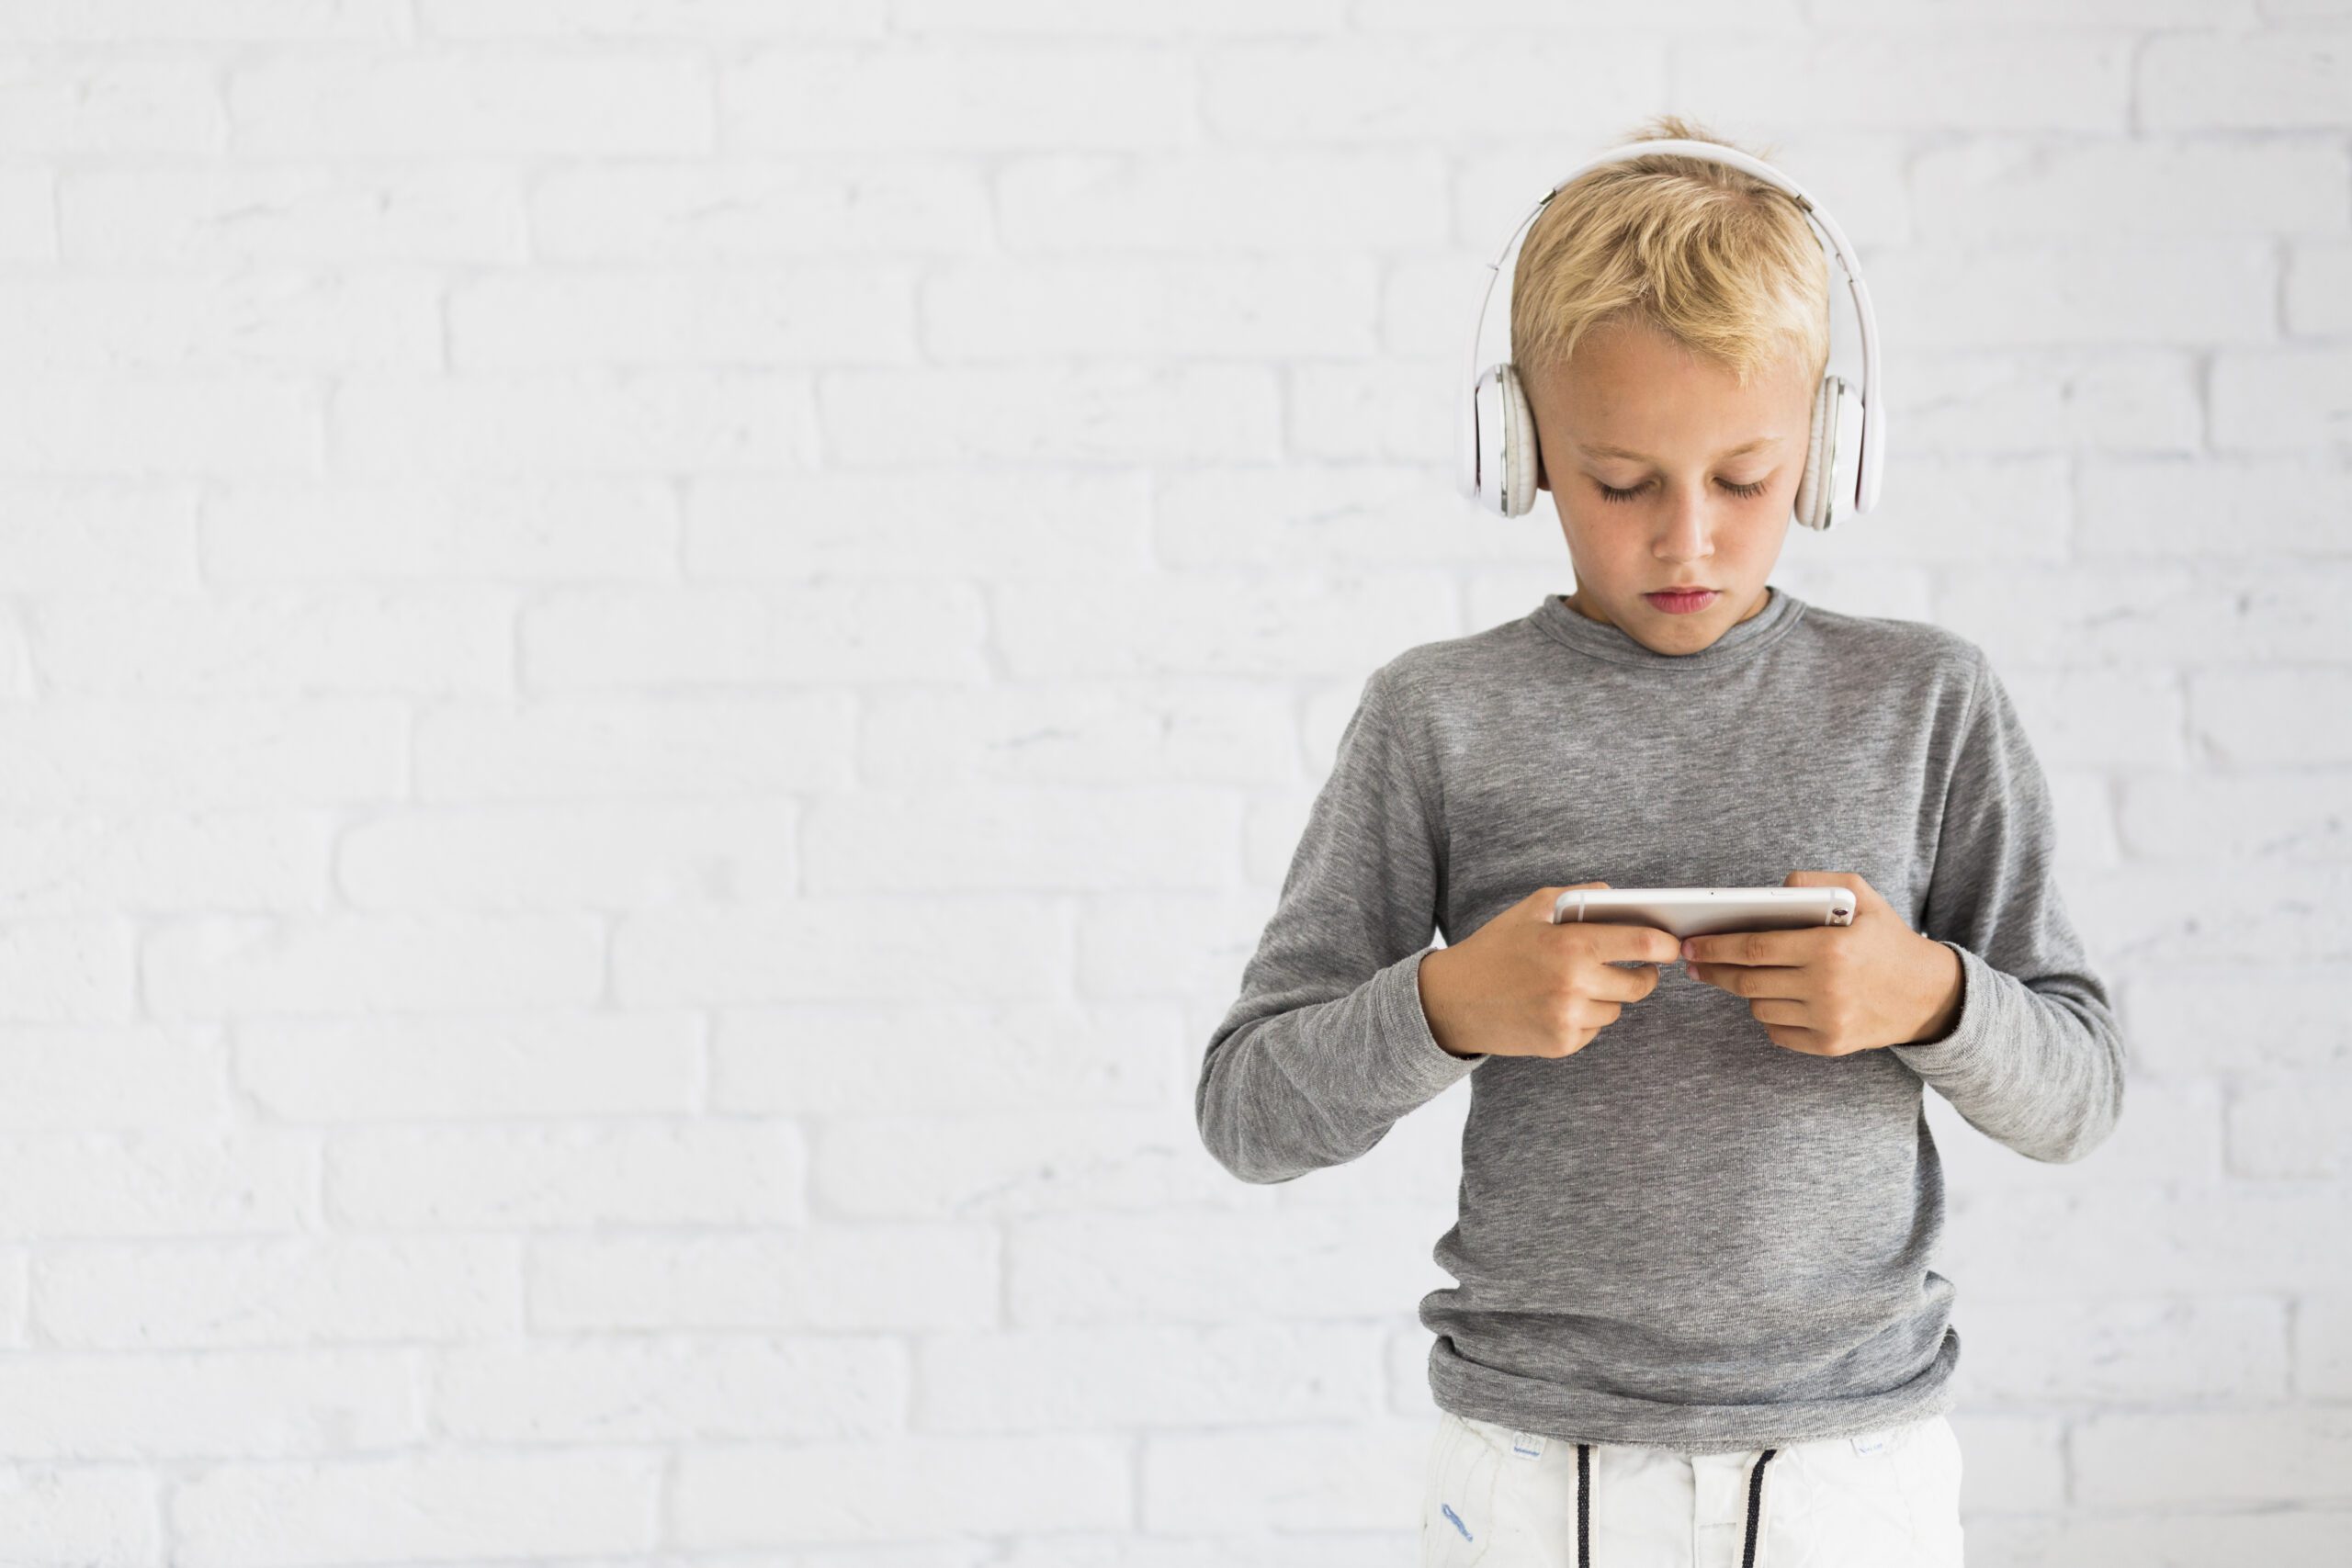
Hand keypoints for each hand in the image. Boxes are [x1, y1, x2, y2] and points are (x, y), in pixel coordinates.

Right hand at [1419, 881, 1682, 1059]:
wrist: (1453, 1000)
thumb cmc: (1494, 948)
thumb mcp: (1531, 909)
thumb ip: (1578, 897)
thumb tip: (1618, 896)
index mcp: (1571, 945)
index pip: (1640, 944)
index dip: (1665, 945)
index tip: (1672, 945)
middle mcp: (1574, 985)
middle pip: (1639, 985)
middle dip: (1645, 975)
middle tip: (1641, 968)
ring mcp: (1569, 1019)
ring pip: (1616, 1009)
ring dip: (1608, 996)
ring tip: (1579, 983)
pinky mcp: (1562, 1044)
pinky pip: (1595, 1030)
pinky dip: (1586, 1018)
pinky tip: (1558, 1005)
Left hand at [1679, 872, 1962, 1056]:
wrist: (1929, 995)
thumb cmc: (1887, 940)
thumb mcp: (1863, 897)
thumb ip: (1818, 882)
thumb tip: (1774, 888)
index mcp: (1830, 948)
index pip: (1755, 948)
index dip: (1715, 946)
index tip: (1690, 943)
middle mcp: (1826, 988)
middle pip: (1748, 981)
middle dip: (1714, 970)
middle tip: (1693, 962)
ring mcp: (1827, 1020)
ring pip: (1758, 1007)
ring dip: (1746, 991)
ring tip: (1742, 975)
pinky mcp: (1829, 1045)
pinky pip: (1777, 1031)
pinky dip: (1769, 1015)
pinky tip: (1775, 998)